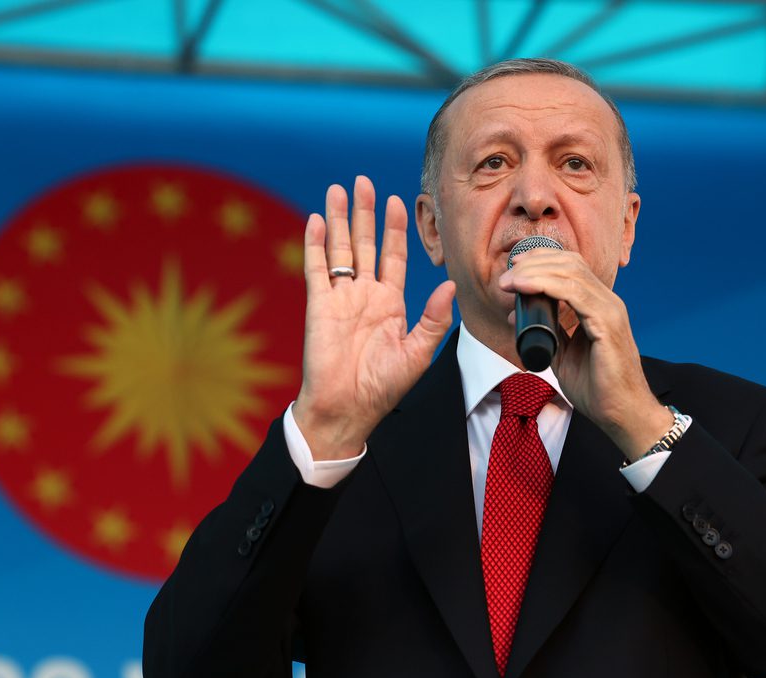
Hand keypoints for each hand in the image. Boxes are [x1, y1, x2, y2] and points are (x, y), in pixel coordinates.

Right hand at [292, 176, 455, 459]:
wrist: (347, 408)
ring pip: (339, 249)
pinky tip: (314, 221)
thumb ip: (433, 319)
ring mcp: (340, 298)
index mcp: (389, 303)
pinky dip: (314, 244)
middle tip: (362, 181)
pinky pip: (317, 269)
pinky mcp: (319, 305)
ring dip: (338, 219)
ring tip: (338, 189)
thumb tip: (450, 286)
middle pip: (364, 243)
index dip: (394, 228)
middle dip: (364, 212)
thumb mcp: (417, 352)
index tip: (397, 201)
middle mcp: (364, 294)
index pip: (392, 256)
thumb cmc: (383, 387)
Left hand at [499, 249, 672, 458]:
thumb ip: (547, 331)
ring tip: (508, 282)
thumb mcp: (563, 353)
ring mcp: (610, 310)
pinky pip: (575, 294)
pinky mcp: (608, 324)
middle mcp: (607, 301)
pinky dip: (547, 285)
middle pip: (569, 263)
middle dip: (533, 263)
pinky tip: (526, 287)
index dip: (541, 260)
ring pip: (571, 273)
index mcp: (598, 305)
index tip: (513, 269)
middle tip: (505, 276)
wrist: (620, 413)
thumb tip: (518, 314)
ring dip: (534, 273)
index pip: (571, 267)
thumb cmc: (596, 386)